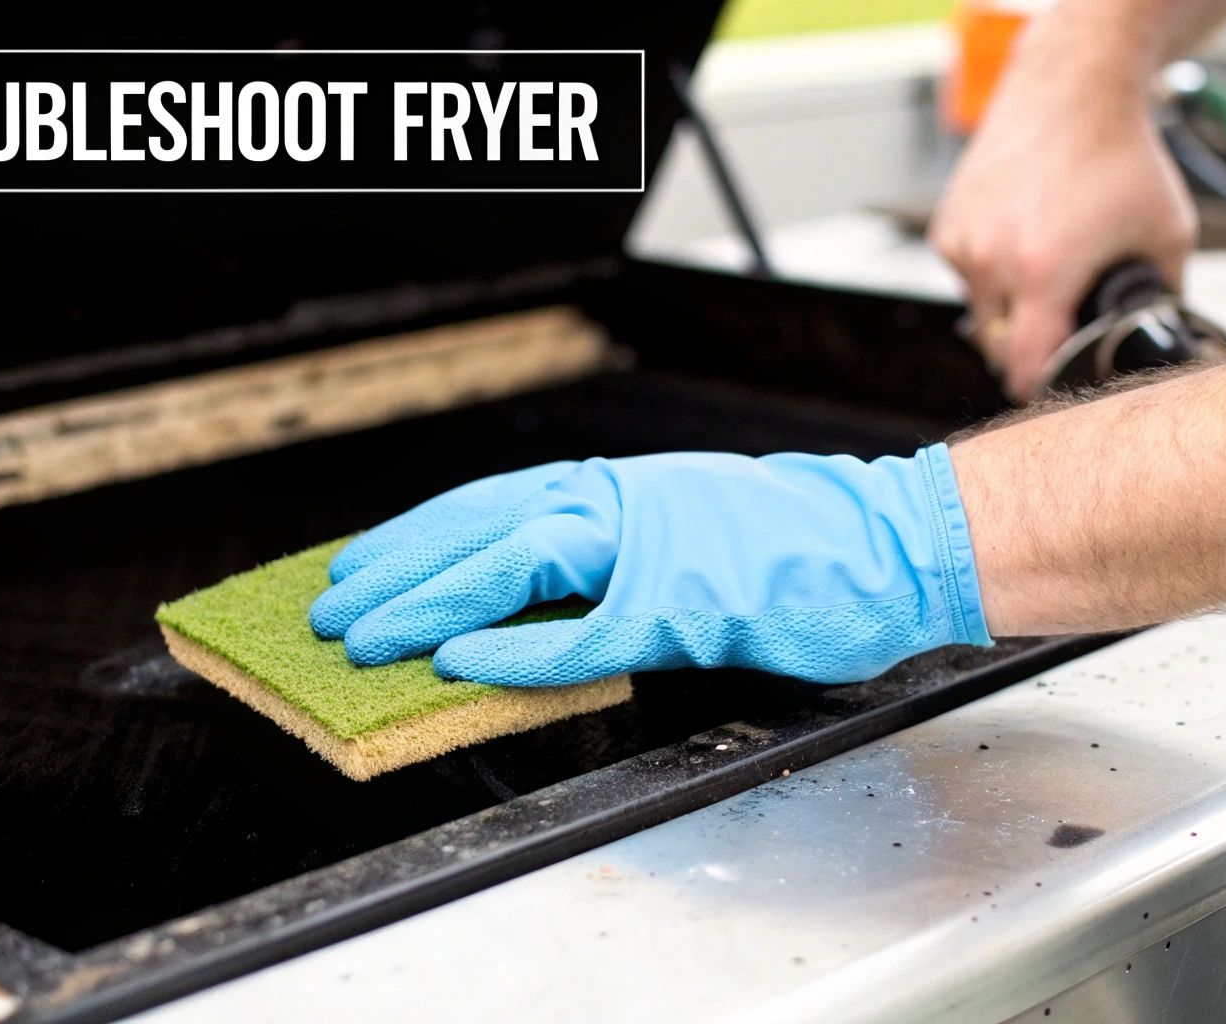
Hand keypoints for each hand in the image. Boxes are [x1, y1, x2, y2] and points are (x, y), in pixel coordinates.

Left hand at [308, 447, 991, 685]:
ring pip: (509, 560)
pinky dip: (512, 648)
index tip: (364, 562)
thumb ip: (612, 558)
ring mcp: (650, 547)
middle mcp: (622, 499)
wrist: (895, 538)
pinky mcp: (683, 604)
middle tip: (330, 606)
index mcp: (620, 485)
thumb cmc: (802, 545)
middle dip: (395, 568)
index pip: (493, 503)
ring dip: (427, 600)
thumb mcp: (687, 534)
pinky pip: (577, 630)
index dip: (419, 535)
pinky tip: (456, 663)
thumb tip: (543, 595)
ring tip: (364, 635)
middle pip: (479, 523)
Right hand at [929, 22, 1195, 399]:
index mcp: (1043, 272)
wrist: (1073, 90)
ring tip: (1045, 270)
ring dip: (1008, 310)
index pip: (1024, 369)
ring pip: (980, 313)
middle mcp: (992, 261)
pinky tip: (1022, 243)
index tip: (1051, 391)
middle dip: (1027, 347)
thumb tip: (1165, 335)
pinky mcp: (947, 227)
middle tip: (1061, 327)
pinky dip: (990, 274)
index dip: (1040, 388)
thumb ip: (1166, 294)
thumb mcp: (1167, 233)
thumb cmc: (1119, 154)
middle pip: (998, 349)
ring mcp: (963, 243)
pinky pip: (966, 277)